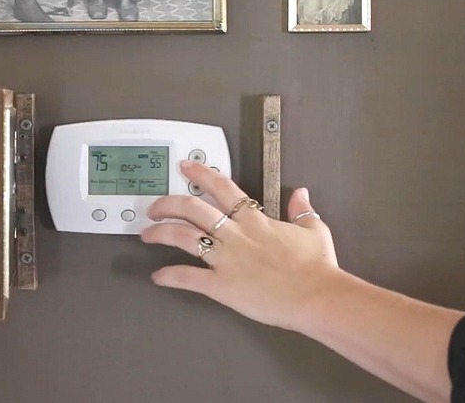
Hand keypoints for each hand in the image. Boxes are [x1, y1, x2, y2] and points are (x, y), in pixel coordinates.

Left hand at [141, 160, 343, 332]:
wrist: (317, 296)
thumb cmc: (317, 267)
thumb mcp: (314, 231)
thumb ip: (303, 210)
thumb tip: (301, 194)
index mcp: (255, 220)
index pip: (222, 187)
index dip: (200, 174)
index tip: (186, 168)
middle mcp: (236, 234)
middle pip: (193, 208)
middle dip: (168, 204)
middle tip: (155, 205)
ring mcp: (226, 258)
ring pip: (183, 237)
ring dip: (160, 233)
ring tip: (147, 233)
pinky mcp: (221, 285)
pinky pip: (188, 277)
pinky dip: (169, 276)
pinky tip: (158, 276)